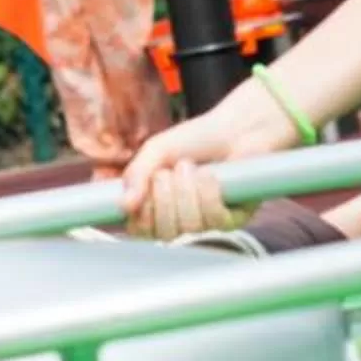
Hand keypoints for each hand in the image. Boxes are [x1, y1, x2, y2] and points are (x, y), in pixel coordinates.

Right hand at [117, 93, 294, 240]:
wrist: (236, 128)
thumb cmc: (196, 139)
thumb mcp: (157, 150)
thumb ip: (137, 175)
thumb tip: (123, 206)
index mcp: (156, 207)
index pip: (139, 231)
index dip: (140, 214)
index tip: (146, 189)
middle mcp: (179, 221)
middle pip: (162, 232)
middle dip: (165, 196)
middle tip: (172, 170)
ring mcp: (205, 224)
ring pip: (188, 226)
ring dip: (188, 191)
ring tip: (191, 166)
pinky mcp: (231, 221)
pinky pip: (213, 219)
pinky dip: (209, 192)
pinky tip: (211, 174)